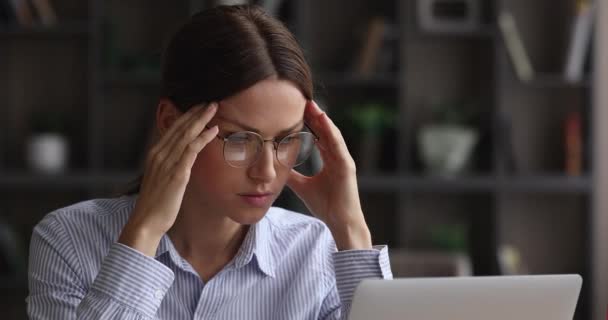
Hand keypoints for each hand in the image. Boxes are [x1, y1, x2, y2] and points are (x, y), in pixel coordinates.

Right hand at [119, 103, 218, 255]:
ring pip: (186, 134)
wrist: (146, 221)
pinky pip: (192, 150)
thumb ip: (170, 166)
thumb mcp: (161, 179)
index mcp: (154, 154)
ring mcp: (167, 162)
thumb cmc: (155, 203)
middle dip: (196, 112)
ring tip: (214, 108)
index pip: (172, 129)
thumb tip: (182, 160)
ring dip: (201, 119)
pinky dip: (203, 137)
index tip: (199, 107)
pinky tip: (214, 130)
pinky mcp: (177, 173)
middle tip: (210, 102)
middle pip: (180, 127)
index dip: (186, 116)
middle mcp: (159, 154)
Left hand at [287, 101, 371, 249]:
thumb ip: (293, 176)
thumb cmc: (326, 205)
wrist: (340, 222)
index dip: (309, 124)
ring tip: (312, 105)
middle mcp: (338, 157)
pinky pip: (338, 145)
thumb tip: (277, 168)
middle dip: (315, 116)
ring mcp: (344, 160)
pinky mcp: (347, 166)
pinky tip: (323, 120)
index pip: (319, 137)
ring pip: (332, 134)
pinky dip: (331, 132)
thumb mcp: (303, 187)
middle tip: (303, 101)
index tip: (297, 111)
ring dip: (323, 119)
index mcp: (330, 161)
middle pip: (325, 132)